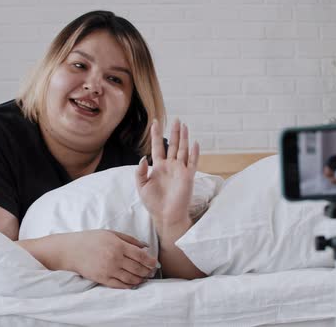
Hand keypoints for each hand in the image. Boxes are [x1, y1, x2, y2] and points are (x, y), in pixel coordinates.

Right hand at [51, 230, 157, 288]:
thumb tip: (145, 246)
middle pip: (138, 268)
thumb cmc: (92, 239)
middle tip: (152, 272)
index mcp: (118, 245)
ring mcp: (108, 270)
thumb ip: (129, 239)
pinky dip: (129, 285)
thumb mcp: (111, 233)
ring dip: (140, 279)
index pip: (141, 256)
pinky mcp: (102, 279)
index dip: (150, 261)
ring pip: (131, 278)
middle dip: (147, 271)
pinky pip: (120, 285)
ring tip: (144, 278)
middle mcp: (115, 259)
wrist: (72, 250)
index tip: (155, 263)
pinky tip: (133, 283)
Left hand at [135, 119, 198, 234]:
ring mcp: (180, 170)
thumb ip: (140, 171)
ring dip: (184, 138)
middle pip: (172, 145)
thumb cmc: (153, 203)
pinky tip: (195, 142)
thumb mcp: (141, 186)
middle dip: (174, 132)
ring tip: (184, 126)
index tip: (155, 122)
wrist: (166, 216)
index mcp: (158, 167)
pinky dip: (194, 152)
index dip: (156, 134)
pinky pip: (192, 162)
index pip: (157, 146)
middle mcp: (170, 166)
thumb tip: (143, 158)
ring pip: (183, 149)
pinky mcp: (188, 176)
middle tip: (176, 119)